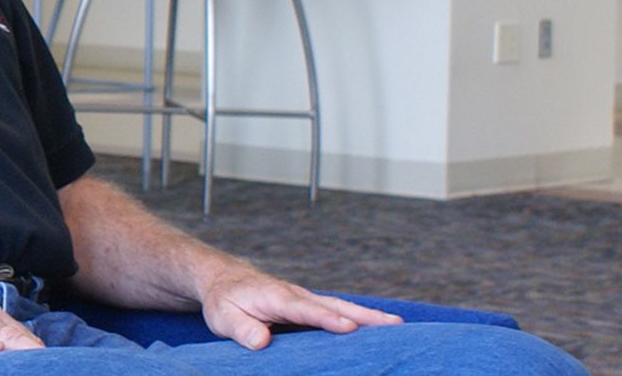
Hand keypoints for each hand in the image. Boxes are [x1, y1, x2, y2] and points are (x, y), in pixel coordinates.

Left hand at [198, 264, 402, 350]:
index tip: (349, 328)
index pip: (304, 310)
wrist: (224, 279)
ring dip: (368, 316)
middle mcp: (296, 295)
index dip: (326, 319)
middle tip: (394, 324)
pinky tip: (376, 329)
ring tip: (397, 326)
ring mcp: (304, 300)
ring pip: (340, 306)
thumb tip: (263, 342)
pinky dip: (358, 318)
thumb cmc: (225, 300)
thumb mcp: (224, 317)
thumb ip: (243, 329)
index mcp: (276, 297)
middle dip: (364, 315)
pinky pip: (336, 311)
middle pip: (334, 305)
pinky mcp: (307, 306)